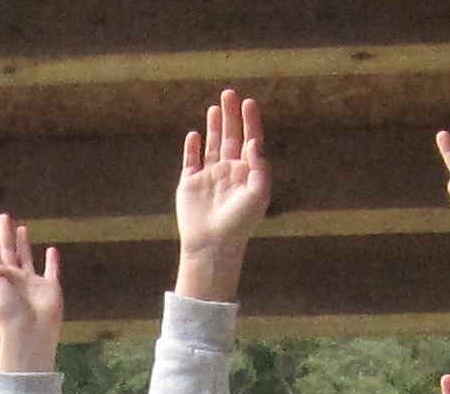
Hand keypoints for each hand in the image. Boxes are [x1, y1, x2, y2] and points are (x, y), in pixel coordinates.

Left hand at [0, 214, 62, 370]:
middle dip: (5, 234)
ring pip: (27, 257)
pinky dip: (52, 261)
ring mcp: (31, 283)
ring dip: (24, 243)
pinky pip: (52, 271)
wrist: (29, 331)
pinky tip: (51, 250)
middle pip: (8, 251)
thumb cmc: (5, 309)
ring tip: (21, 227)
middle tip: (3, 216)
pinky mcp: (50, 287)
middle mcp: (13, 278)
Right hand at [173, 89, 270, 299]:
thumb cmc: (240, 222)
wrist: (213, 244)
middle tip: (230, 93)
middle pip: (231, 137)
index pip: (250, 141)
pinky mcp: (190, 184)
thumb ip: (259, 166)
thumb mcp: (258, 193)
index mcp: (247, 173)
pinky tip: (194, 134)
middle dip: (231, 115)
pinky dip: (192, 147)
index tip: (249, 103)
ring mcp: (209, 176)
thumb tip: (254, 141)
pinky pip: (191, 160)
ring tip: (215, 107)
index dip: (250, 121)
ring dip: (214, 125)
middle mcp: (229, 172)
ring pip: (213, 144)